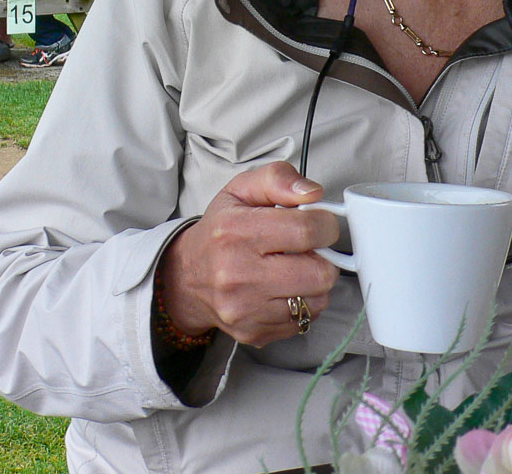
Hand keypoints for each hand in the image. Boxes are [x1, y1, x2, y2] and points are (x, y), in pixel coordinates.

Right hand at [157, 161, 340, 346]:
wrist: (186, 277)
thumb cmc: (219, 230)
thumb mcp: (241, 189)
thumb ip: (278, 179)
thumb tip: (313, 193)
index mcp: (236, 232)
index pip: (306, 231)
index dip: (325, 224)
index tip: (321, 223)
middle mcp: (238, 274)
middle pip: (319, 273)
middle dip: (324, 257)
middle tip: (309, 248)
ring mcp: (246, 309)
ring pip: (317, 300)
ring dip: (315, 282)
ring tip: (295, 268)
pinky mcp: (253, 333)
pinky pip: (304, 321)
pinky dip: (302, 303)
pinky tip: (285, 289)